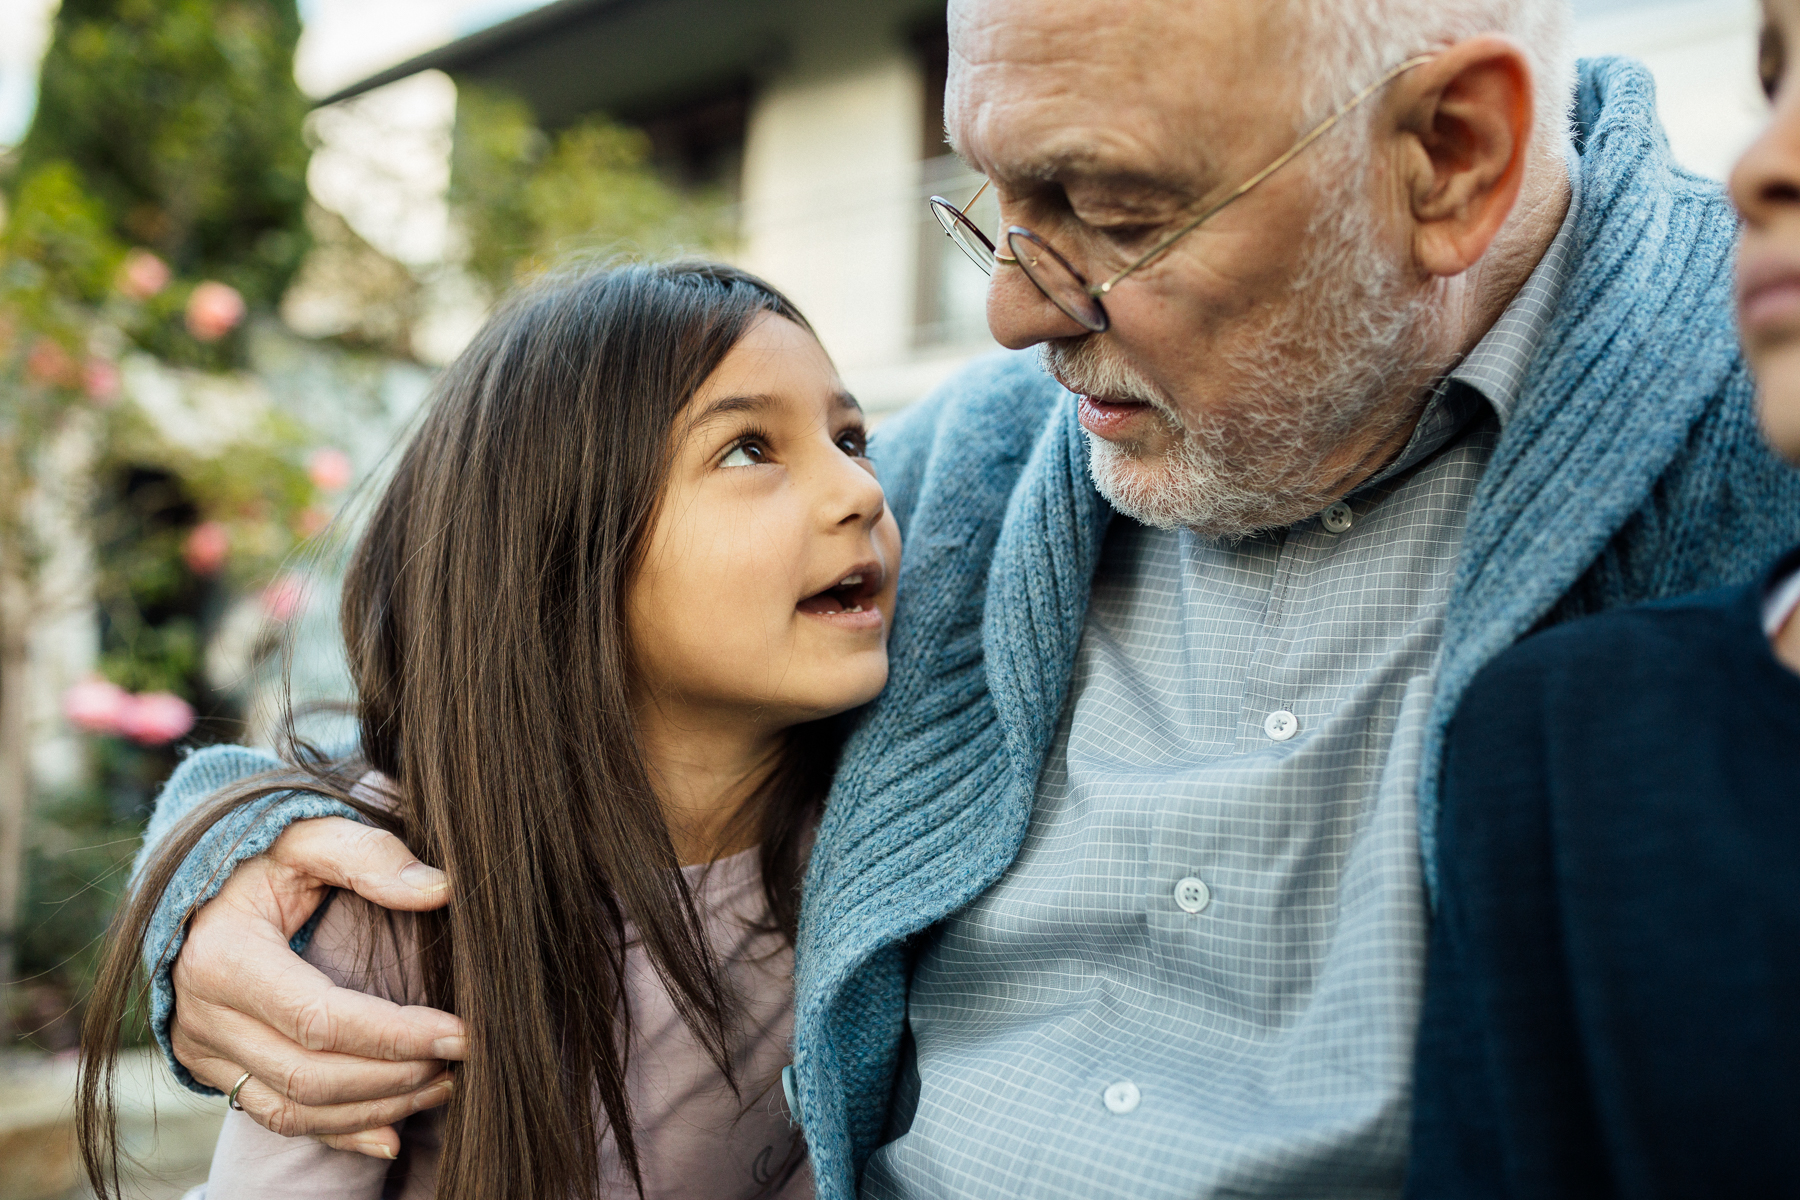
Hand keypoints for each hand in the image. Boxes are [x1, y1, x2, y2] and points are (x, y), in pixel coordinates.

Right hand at [169, 816, 463, 1159]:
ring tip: (442, 1084)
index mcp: (223, 958)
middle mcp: (204, 1016)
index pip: (319, 1018)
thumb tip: (440, 889)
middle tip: (460, 1059)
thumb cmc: (261, 857)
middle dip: (394, 1076)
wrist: (195, 889)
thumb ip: (370, 854)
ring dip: (376, 1108)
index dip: (395, 1034)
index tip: (461, 1032)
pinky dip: (336, 1132)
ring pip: (294, 1109)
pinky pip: (274, 1119)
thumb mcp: (306, 836)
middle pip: (310, 1075)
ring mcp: (203, 1051)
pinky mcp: (213, 1071)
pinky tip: (391, 1133)